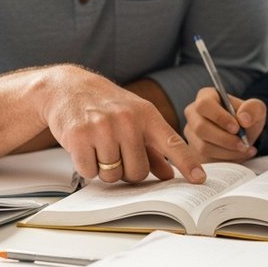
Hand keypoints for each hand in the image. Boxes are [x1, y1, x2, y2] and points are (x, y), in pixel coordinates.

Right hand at [35, 65, 206, 184]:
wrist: (67, 87)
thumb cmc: (106, 104)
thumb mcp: (134, 117)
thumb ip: (152, 147)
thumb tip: (169, 173)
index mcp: (146, 114)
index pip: (172, 143)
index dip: (187, 163)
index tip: (200, 179)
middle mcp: (127, 120)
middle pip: (138, 172)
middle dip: (127, 170)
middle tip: (117, 152)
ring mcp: (102, 128)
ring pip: (113, 175)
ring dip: (106, 169)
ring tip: (99, 146)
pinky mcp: (79, 136)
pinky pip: (90, 172)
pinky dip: (87, 166)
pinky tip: (84, 147)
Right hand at [183, 87, 263, 161]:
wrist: (243, 135)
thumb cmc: (246, 118)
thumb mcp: (256, 109)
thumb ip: (253, 109)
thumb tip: (244, 119)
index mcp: (206, 96)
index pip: (204, 105)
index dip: (220, 117)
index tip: (236, 128)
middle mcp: (193, 113)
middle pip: (200, 128)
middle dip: (225, 139)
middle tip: (243, 144)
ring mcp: (191, 133)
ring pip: (203, 146)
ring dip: (227, 151)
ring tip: (244, 149)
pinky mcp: (193, 150)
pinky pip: (205, 159)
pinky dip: (225, 159)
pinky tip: (238, 154)